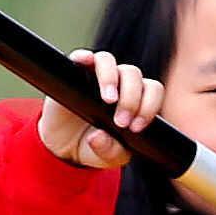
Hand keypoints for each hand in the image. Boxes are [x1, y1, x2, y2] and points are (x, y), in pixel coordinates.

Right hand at [36, 50, 158, 169]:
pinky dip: (84, 57)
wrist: (63, 146)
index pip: (152, 91)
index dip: (149, 106)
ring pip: (108, 61)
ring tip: (107, 100)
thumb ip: (111, 152)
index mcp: (135, 99)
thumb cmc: (93, 146)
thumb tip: (99, 136)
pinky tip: (84, 63)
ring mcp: (95, 75)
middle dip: (131, 99)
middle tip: (120, 122)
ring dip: (110, 78)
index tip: (136, 128)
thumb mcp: (107, 157)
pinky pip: (80, 57)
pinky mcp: (73, 73)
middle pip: (133, 75)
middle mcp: (118, 82)